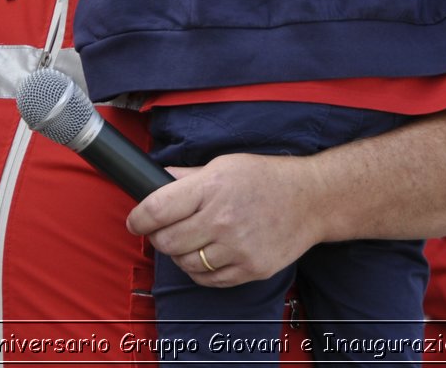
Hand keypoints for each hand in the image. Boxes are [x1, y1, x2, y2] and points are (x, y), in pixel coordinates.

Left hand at [125, 153, 324, 287]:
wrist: (310, 200)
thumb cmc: (266, 178)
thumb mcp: (224, 165)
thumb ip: (188, 176)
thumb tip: (156, 179)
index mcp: (211, 187)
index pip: (157, 209)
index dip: (138, 218)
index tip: (135, 221)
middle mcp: (222, 219)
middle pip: (167, 241)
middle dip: (157, 237)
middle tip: (161, 231)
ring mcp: (237, 248)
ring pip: (185, 263)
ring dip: (179, 254)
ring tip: (188, 241)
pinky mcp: (250, 269)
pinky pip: (208, 280)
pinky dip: (199, 271)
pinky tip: (205, 256)